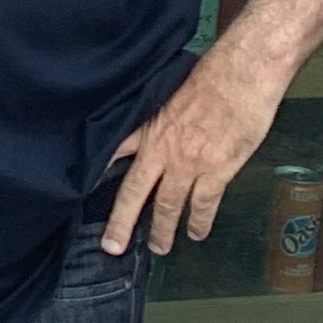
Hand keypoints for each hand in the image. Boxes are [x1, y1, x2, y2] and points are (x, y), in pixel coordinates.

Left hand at [101, 46, 284, 256]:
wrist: (242, 74)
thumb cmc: (210, 75)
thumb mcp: (170, 92)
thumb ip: (160, 117)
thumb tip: (156, 127)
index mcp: (149, 127)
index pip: (114, 152)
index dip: (98, 171)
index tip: (80, 190)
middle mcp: (163, 149)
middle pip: (135, 192)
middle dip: (122, 222)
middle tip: (112, 246)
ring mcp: (189, 162)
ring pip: (169, 204)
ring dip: (164, 230)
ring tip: (160, 248)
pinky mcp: (217, 170)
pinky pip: (204, 204)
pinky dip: (199, 221)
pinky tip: (197, 233)